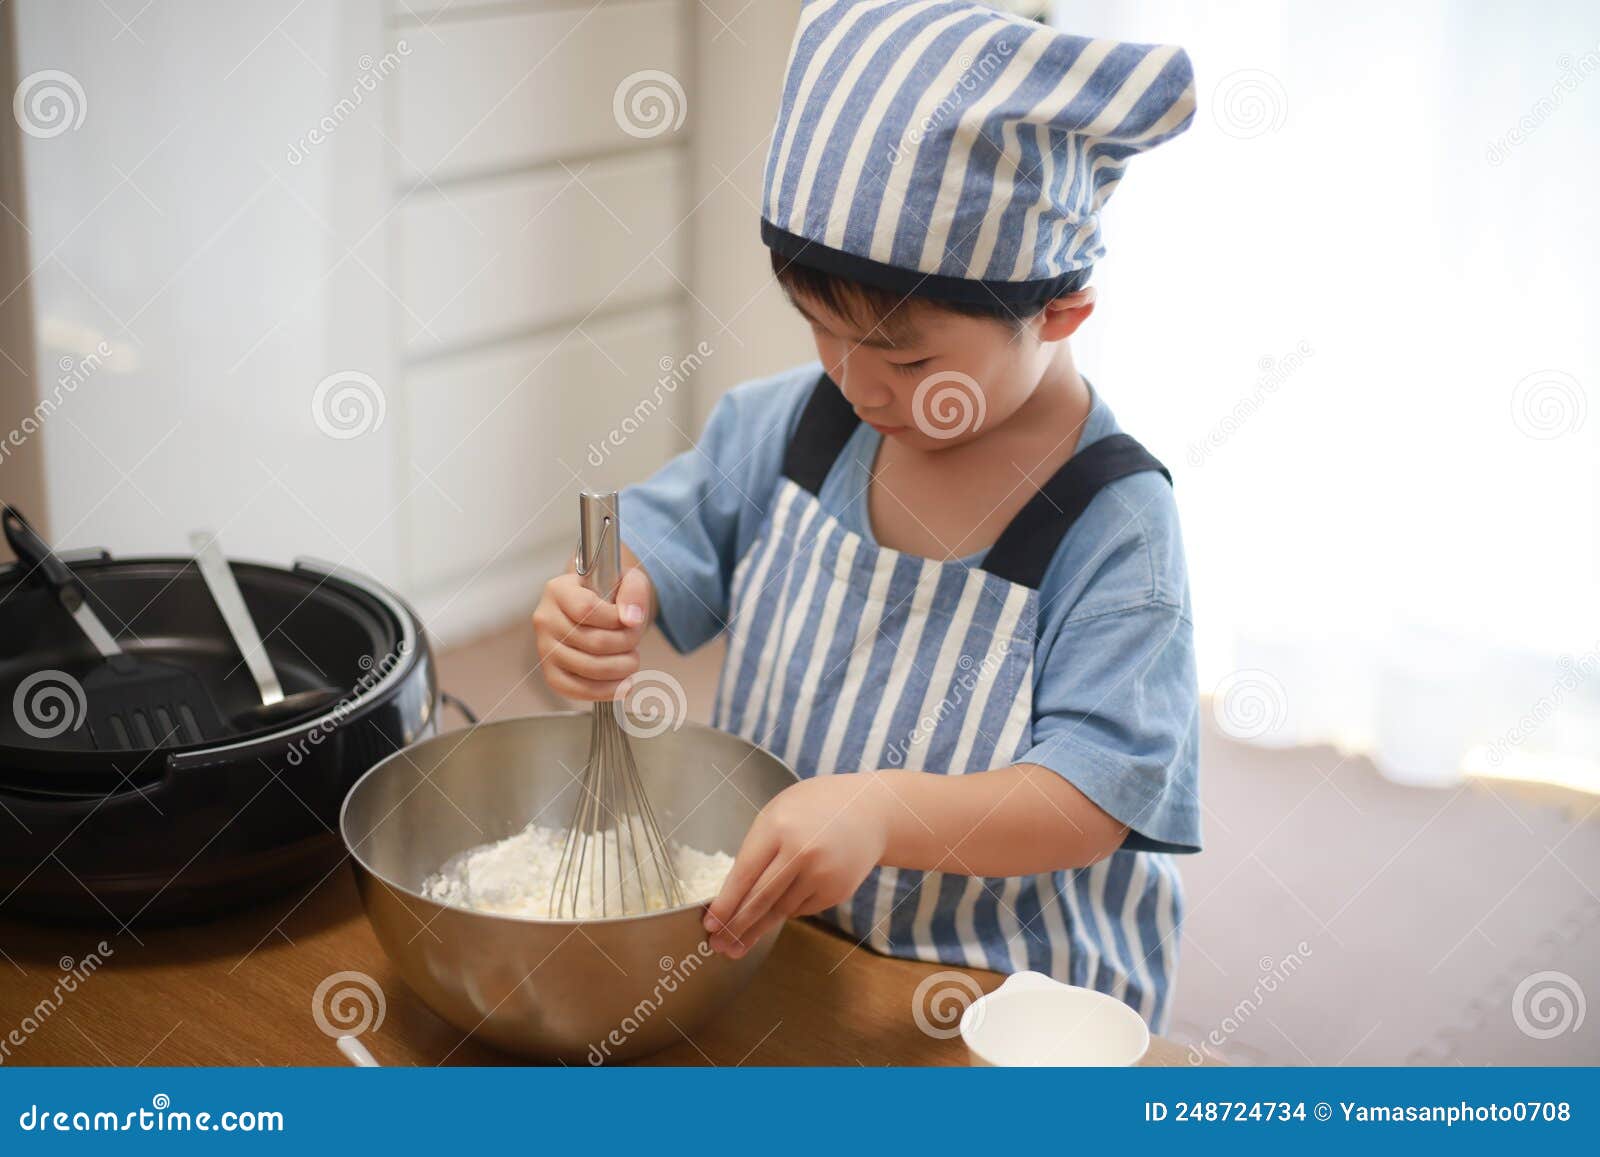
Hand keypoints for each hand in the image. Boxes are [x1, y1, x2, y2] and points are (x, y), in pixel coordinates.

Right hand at [532, 565, 653, 700]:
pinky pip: (577, 690)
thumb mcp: (626, 580)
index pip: (586, 609)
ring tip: (631, 659)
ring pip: (589, 668)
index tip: (631, 619)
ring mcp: (545, 649)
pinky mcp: (551, 673)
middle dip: (626, 644)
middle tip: (635, 640)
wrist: (596, 608)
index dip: (616, 619)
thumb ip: (633, 592)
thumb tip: (631, 620)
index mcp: (558, 590)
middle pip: (593, 641)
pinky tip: (624, 684)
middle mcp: (546, 619)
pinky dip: (607, 691)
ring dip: (622, 668)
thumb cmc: (609, 594)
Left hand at [703, 775, 890, 957]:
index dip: (725, 904)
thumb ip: (757, 848)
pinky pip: (801, 909)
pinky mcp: (837, 891)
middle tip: (717, 945)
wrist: (870, 811)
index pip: (744, 875)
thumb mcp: (778, 813)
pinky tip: (776, 912)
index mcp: (779, 828)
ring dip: (755, 931)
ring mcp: (823, 875)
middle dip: (735, 926)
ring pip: (780, 910)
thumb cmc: (815, 808)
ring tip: (736, 947)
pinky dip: (786, 910)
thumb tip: (733, 893)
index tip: (709, 924)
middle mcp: (802, 853)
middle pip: (760, 900)